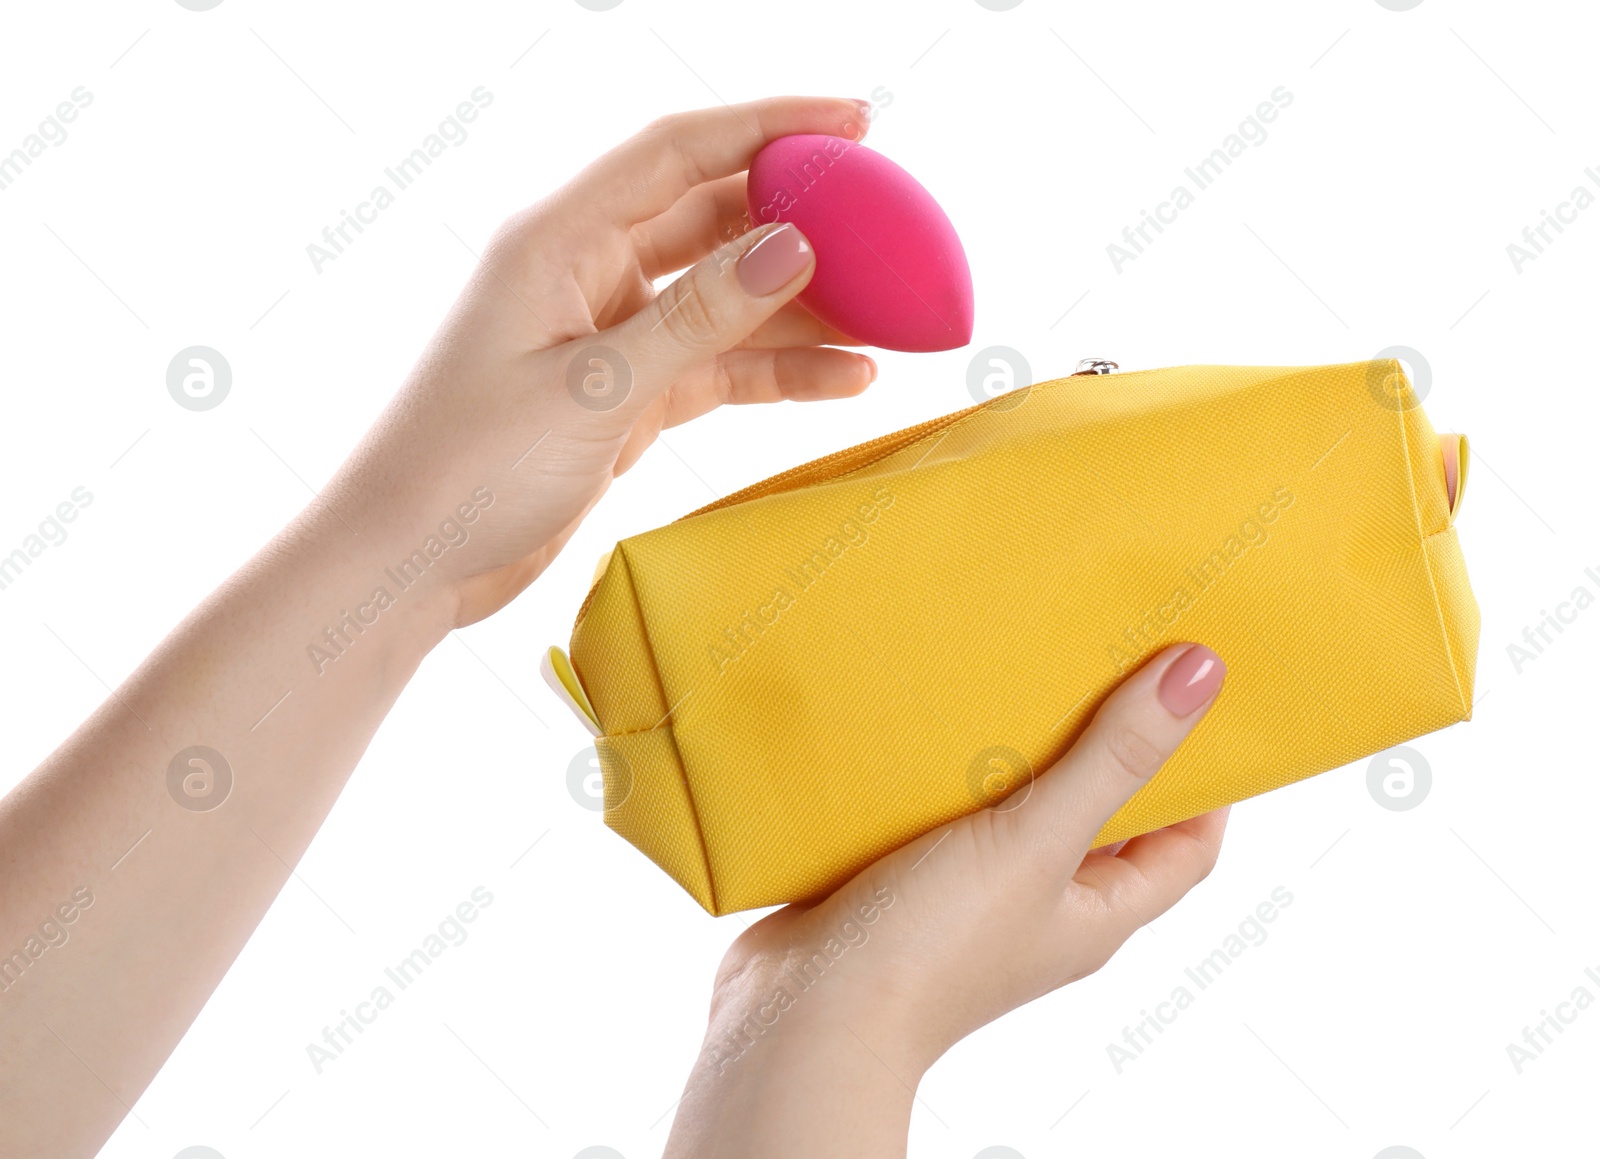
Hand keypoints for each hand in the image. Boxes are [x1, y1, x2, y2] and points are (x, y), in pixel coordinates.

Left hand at [326, 96, 876, 626]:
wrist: (408, 564)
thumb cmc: (465, 469)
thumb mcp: (593, 389)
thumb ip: (697, 317)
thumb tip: (795, 246)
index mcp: (556, 240)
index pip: (678, 151)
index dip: (770, 125)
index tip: (856, 123)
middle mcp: (584, 272)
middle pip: (713, 218)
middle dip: (803, 220)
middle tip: (889, 228)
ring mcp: (608, 335)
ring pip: (724, 298)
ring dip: (802, 306)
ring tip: (889, 316)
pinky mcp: (624, 395)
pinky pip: (717, 365)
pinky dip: (775, 369)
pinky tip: (843, 376)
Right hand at [667, 643, 1229, 1157]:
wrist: (803, 1009)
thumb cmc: (931, 948)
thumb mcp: (1039, 840)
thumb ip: (1114, 759)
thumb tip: (1200, 676)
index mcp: (1095, 912)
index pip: (1186, 846)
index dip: (1207, 779)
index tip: (1197, 698)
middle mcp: (1042, 905)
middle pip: (1103, 816)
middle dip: (1108, 741)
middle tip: (1108, 657)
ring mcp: (972, 893)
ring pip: (1017, 805)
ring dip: (1020, 744)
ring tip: (1022, 665)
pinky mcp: (905, 875)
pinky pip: (944, 807)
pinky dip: (948, 760)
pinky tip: (932, 712)